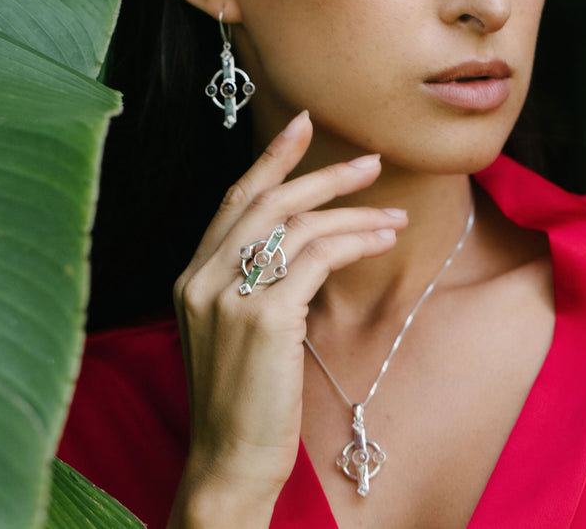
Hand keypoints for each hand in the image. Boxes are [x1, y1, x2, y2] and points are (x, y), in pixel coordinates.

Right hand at [169, 111, 406, 526]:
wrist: (229, 459)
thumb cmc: (240, 396)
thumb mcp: (228, 328)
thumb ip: (246, 281)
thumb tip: (298, 242)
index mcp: (193, 275)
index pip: (234, 199)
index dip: (270, 159)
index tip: (301, 126)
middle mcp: (204, 276)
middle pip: (270, 202)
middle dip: (322, 174)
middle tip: (368, 162)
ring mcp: (230, 295)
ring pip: (300, 226)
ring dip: (353, 213)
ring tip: (392, 214)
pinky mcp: (265, 316)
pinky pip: (317, 258)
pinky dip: (354, 242)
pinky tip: (382, 240)